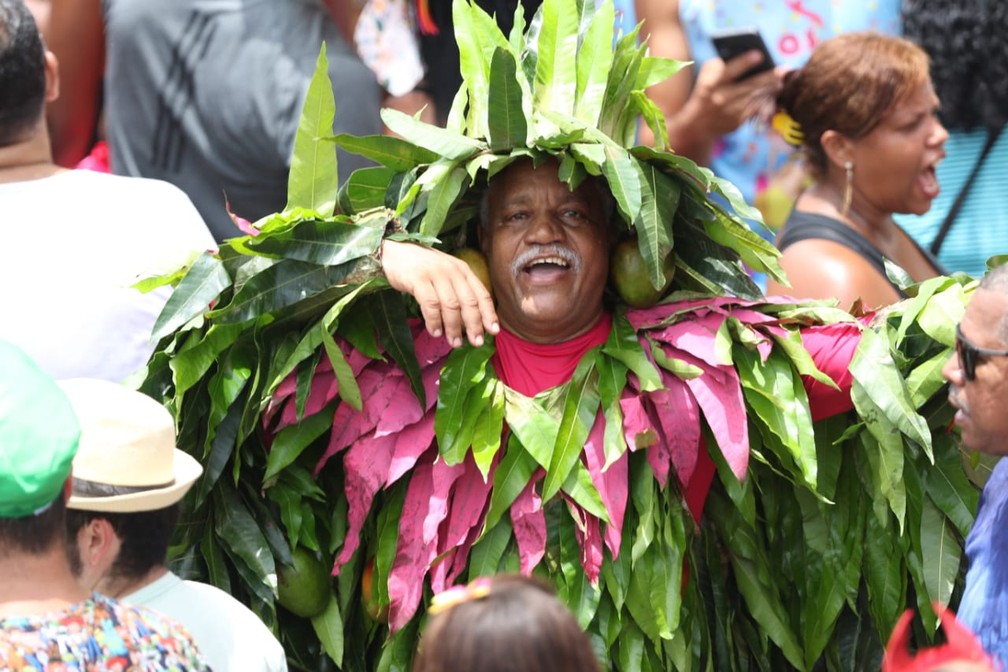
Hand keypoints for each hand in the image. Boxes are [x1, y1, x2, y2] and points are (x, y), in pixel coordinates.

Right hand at [381, 240, 499, 347]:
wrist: (394, 252)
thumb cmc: (423, 268)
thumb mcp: (446, 275)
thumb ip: (459, 291)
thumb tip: (472, 321)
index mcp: (463, 270)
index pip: (481, 294)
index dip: (488, 314)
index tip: (493, 331)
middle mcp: (452, 271)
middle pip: (469, 302)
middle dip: (474, 324)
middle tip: (476, 342)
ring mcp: (435, 274)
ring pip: (451, 305)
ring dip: (454, 327)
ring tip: (454, 342)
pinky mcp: (418, 279)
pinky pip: (430, 304)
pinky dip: (434, 320)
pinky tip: (435, 332)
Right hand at [690, 52, 784, 134]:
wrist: (696, 126)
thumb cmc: (705, 92)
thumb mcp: (704, 77)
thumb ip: (718, 65)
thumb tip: (743, 57)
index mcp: (709, 85)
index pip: (728, 72)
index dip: (743, 63)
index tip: (759, 54)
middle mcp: (719, 99)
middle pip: (747, 86)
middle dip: (767, 78)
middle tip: (784, 69)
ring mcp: (729, 113)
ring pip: (754, 99)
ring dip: (771, 89)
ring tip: (783, 79)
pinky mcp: (737, 123)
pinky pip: (755, 110)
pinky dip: (766, 101)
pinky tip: (775, 92)